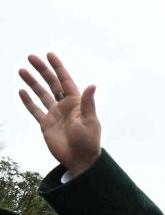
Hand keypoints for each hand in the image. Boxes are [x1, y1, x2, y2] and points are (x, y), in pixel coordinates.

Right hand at [18, 53, 101, 175]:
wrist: (80, 160)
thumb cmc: (89, 142)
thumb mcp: (90, 122)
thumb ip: (88, 103)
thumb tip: (92, 85)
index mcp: (76, 103)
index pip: (65, 81)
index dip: (58, 67)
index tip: (49, 55)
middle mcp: (65, 106)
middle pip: (51, 84)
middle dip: (42, 70)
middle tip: (30, 57)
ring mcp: (54, 114)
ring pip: (41, 94)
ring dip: (32, 82)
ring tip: (21, 70)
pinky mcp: (46, 124)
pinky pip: (35, 110)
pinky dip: (28, 101)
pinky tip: (21, 91)